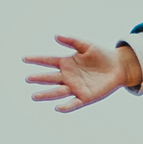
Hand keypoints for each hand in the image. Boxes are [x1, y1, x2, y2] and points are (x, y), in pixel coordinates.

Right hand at [24, 35, 139, 111]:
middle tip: (28, 79)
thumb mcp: (86, 45)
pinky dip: (66, 106)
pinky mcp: (85, 97)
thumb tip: (56, 36)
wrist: (118, 67)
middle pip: (50, 78)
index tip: (24, 58)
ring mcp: (75, 87)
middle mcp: (67, 76)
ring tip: (34, 96)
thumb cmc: (101, 55)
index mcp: (66, 63)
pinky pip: (73, 103)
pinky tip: (58, 108)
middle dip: (39, 79)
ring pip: (57, 92)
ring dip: (46, 95)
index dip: (36, 60)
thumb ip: (72, 41)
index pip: (48, 61)